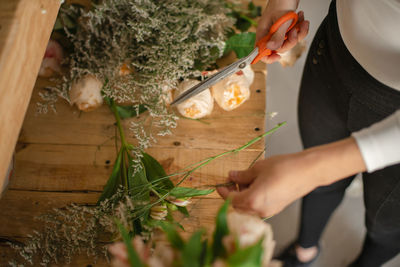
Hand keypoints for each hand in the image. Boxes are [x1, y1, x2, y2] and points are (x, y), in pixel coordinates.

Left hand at [217, 138, 365, 217]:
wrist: (308, 171)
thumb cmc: (284, 168)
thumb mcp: (258, 168)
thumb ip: (243, 175)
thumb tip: (232, 176)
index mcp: (252, 200)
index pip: (231, 199)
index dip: (224, 191)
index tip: (220, 184)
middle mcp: (259, 210)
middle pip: (238, 206)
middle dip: (232, 194)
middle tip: (231, 180)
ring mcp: (269, 212)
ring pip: (248, 207)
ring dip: (242, 196)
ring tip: (245, 180)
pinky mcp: (276, 209)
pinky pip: (258, 207)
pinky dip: (252, 198)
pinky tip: (255, 185)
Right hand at [256, 0, 308, 63]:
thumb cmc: (281, 0)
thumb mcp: (281, 20)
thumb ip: (277, 35)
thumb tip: (272, 49)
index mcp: (264, 32)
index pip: (261, 51)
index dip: (268, 57)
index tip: (277, 56)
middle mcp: (270, 33)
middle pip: (279, 48)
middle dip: (290, 41)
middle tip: (293, 31)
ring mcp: (279, 31)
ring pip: (289, 41)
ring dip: (298, 32)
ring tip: (301, 22)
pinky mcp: (288, 28)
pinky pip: (295, 34)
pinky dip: (301, 27)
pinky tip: (301, 18)